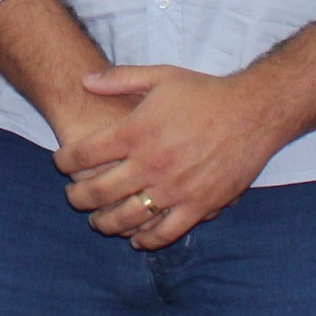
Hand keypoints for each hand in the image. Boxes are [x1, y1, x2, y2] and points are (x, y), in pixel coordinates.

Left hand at [55, 65, 291, 250]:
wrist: (253, 111)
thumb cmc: (205, 92)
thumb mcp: (160, 76)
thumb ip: (119, 79)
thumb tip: (84, 80)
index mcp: (137, 131)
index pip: (84, 154)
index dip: (65, 162)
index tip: (61, 164)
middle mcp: (151, 162)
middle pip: (98, 191)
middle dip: (77, 197)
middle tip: (72, 197)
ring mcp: (175, 188)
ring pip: (126, 218)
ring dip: (104, 223)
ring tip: (97, 222)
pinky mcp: (199, 205)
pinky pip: (165, 232)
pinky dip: (146, 240)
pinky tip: (136, 239)